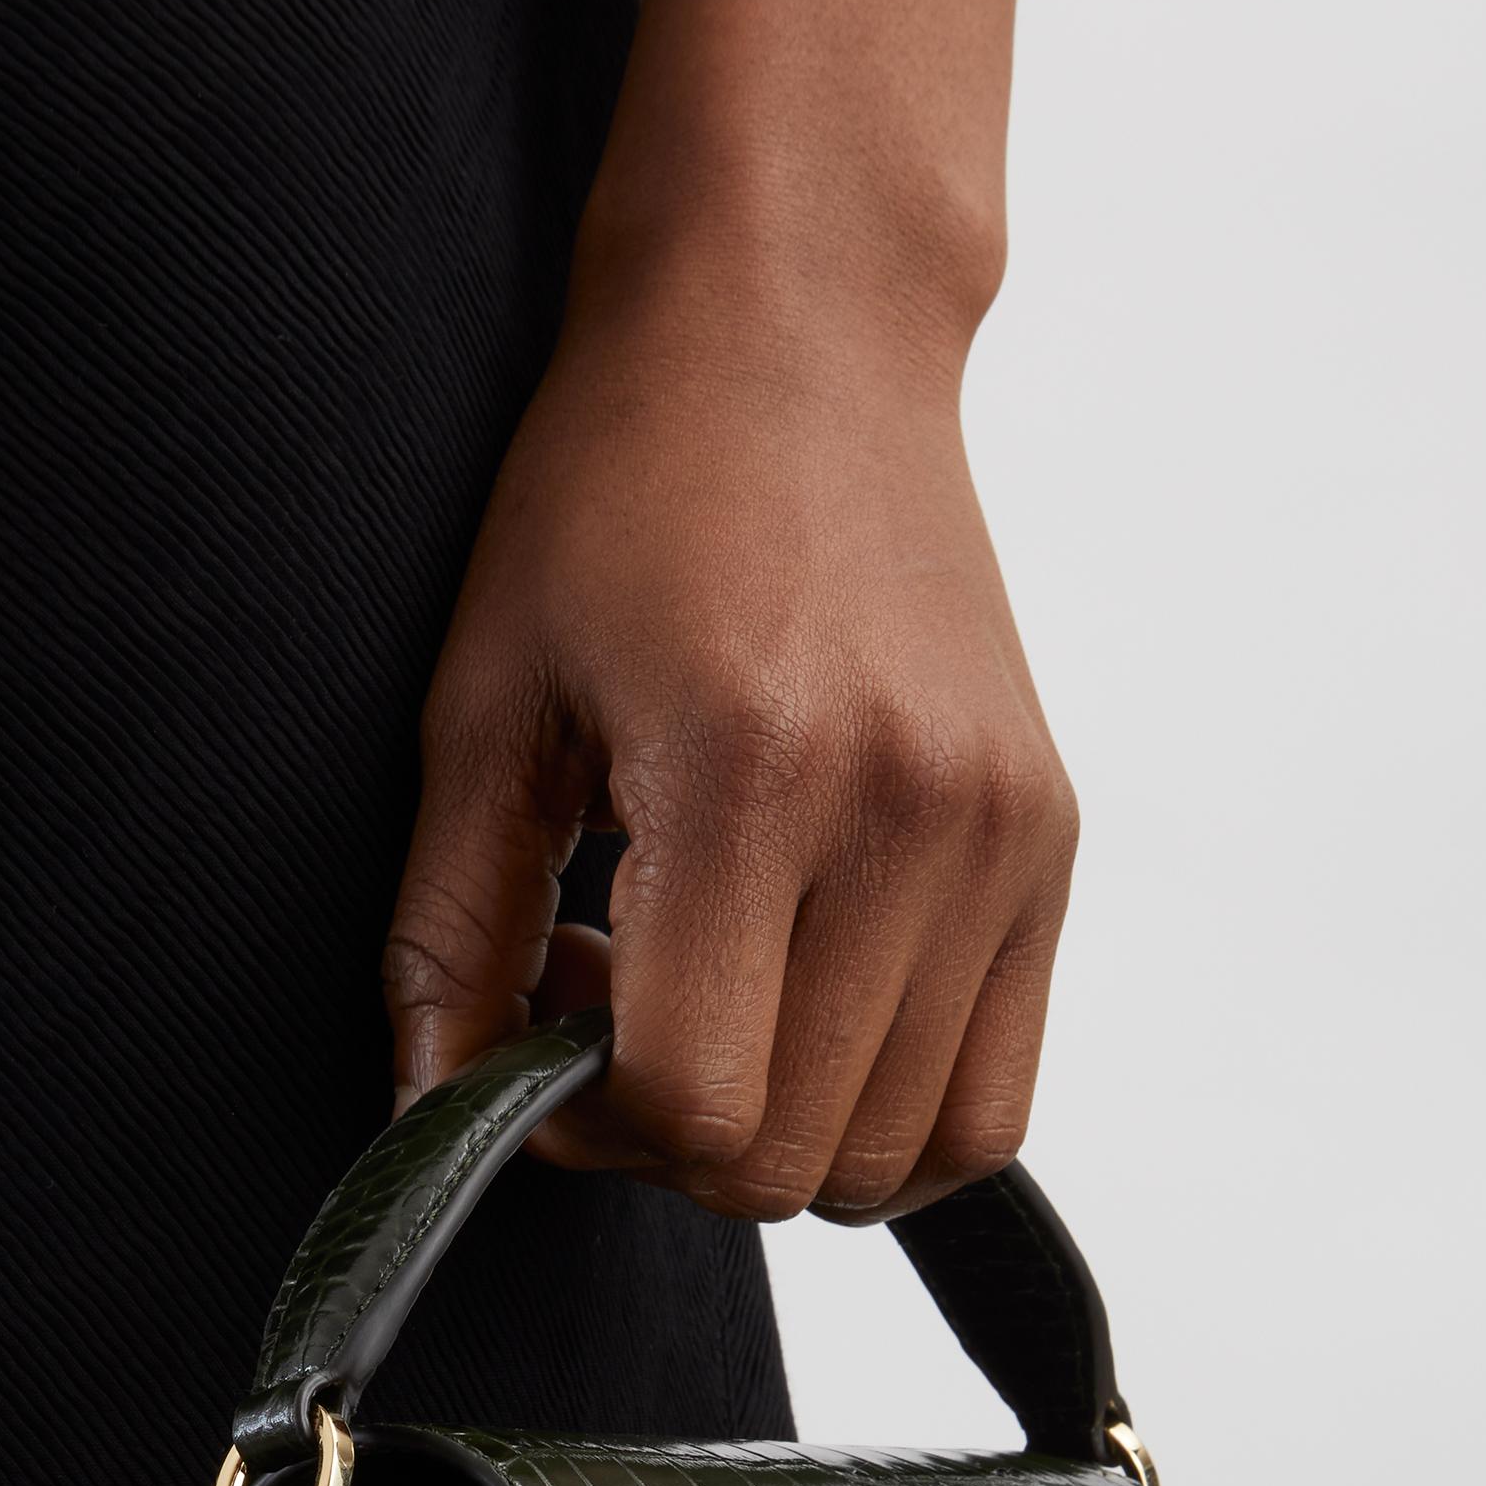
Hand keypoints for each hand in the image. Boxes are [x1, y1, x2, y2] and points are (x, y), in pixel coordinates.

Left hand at [383, 0, 1073, 1223]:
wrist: (799, 329)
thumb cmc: (617, 492)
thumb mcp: (482, 705)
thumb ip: (449, 933)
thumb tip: (434, 1119)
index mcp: (751, 775)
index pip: (694, 1103)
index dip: (585, 1126)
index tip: (538, 1039)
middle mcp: (908, 817)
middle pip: (790, 1156)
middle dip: (670, 1136)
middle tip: (610, 1006)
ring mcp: (1000, 837)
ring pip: (896, 1156)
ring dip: (776, 1131)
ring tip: (707, 990)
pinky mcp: (1050, 842)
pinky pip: (990, 1106)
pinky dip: (885, 1120)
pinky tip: (800, 1015)